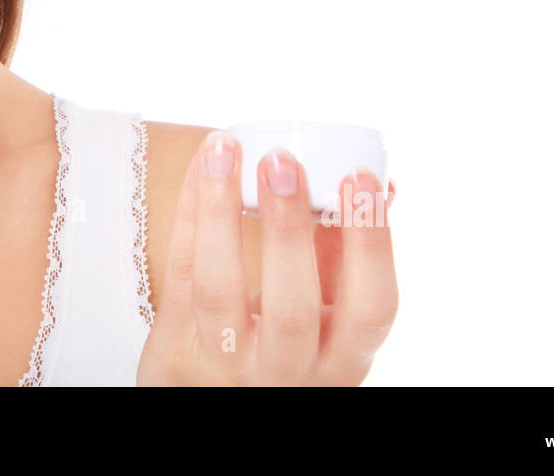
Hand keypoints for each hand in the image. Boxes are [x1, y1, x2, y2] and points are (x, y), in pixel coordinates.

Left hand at [136, 131, 397, 385]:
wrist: (214, 403)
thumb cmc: (284, 349)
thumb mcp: (328, 322)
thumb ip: (348, 258)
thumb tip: (381, 184)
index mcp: (341, 360)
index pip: (371, 309)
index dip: (370, 242)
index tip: (359, 176)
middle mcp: (285, 372)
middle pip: (291, 308)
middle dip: (288, 229)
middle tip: (280, 160)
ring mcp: (224, 364)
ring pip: (218, 290)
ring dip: (221, 212)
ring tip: (225, 150)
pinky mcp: (173, 349)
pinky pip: (178, 273)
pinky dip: (189, 213)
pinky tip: (202, 165)